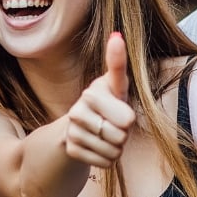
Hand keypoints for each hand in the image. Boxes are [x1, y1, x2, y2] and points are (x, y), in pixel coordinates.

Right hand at [64, 32, 135, 168]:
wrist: (81, 133)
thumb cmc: (109, 109)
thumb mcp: (118, 93)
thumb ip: (119, 73)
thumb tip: (115, 36)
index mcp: (99, 87)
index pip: (115, 73)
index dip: (116, 56)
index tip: (117, 38)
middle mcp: (82, 103)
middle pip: (124, 127)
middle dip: (126, 133)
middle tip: (116, 127)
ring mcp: (73, 125)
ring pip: (114, 147)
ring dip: (117, 148)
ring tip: (108, 137)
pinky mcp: (70, 146)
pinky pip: (104, 160)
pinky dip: (107, 159)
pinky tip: (99, 148)